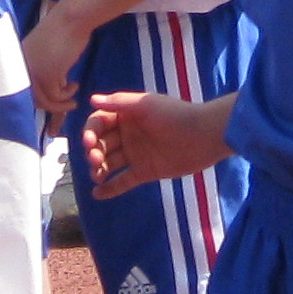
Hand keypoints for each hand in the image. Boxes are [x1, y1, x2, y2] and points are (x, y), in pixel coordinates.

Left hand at [20, 9, 87, 116]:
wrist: (72, 18)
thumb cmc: (63, 32)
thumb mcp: (47, 55)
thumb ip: (43, 72)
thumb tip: (50, 94)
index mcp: (16, 61)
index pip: (18, 90)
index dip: (30, 105)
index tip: (43, 118)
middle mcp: (19, 68)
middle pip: (29, 99)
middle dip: (47, 111)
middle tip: (56, 124)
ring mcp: (32, 71)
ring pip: (42, 101)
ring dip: (59, 105)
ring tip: (72, 102)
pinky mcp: (46, 74)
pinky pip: (55, 97)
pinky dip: (66, 96)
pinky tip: (74, 86)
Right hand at [82, 90, 231, 197]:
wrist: (204, 136)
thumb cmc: (174, 115)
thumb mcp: (146, 105)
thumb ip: (119, 102)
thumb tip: (91, 100)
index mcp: (127, 115)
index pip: (99, 123)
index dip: (90, 132)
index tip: (89, 142)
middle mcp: (128, 134)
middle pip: (101, 144)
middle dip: (93, 152)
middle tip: (96, 159)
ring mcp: (136, 154)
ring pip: (109, 163)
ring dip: (98, 169)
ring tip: (97, 175)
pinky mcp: (146, 172)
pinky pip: (123, 181)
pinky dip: (110, 188)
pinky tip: (97, 193)